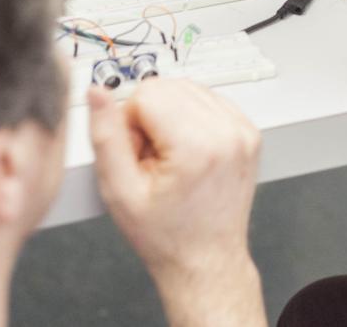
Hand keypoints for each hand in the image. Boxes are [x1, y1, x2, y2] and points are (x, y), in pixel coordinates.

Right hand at [88, 79, 263, 315]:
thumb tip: (97, 94)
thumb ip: (105, 136)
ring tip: (169, 158)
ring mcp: (242, 131)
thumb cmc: (167, 237)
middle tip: (151, 159)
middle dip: (149, 117)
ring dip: (169, 116)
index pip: (147, 92)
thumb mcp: (120, 191)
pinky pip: (208, 100)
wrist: (206, 260)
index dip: (130, 122)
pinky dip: (190, 118)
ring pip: (187, 88)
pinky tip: (186, 152)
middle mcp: (227, 132)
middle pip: (167, 86)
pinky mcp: (248, 132)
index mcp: (198, 146)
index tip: (137, 155)